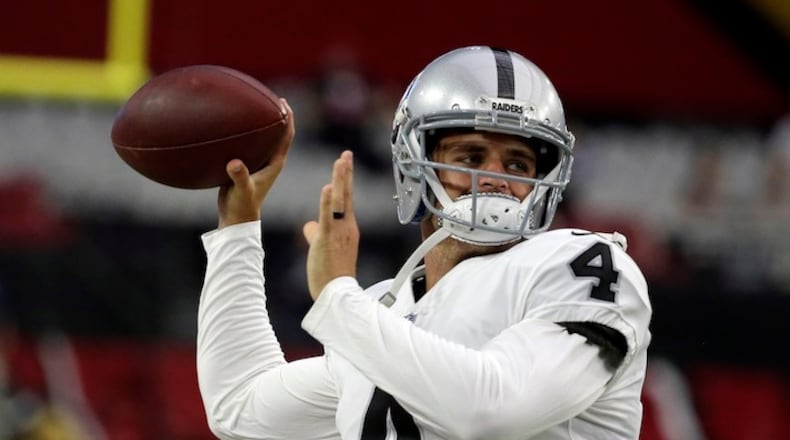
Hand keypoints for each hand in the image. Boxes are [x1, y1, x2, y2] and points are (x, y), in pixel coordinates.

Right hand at [217, 98, 294, 228]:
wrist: (236, 219)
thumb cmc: (242, 207)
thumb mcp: (242, 190)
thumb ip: (240, 176)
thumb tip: (234, 162)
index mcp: (275, 164)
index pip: (287, 136)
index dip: (288, 118)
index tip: (284, 102)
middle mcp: (270, 161)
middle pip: (279, 133)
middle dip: (277, 115)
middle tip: (271, 97)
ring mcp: (259, 164)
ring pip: (265, 139)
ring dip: (263, 124)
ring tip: (255, 106)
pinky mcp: (247, 167)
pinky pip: (250, 146)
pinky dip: (246, 135)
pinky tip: (234, 126)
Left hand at [303, 151, 358, 299]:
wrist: (338, 293)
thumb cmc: (331, 275)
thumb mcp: (322, 249)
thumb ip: (316, 234)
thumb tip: (308, 225)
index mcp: (347, 228)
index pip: (345, 199)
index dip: (345, 181)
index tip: (345, 164)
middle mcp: (346, 226)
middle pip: (346, 195)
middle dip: (346, 173)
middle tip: (346, 154)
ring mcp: (339, 231)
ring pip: (340, 201)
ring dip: (340, 180)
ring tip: (341, 161)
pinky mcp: (328, 239)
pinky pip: (329, 216)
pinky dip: (328, 201)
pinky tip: (328, 186)